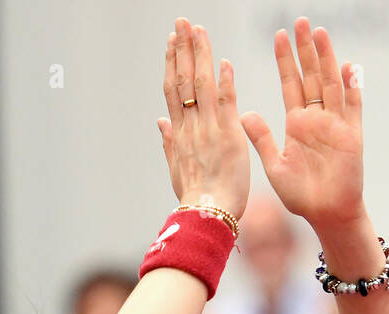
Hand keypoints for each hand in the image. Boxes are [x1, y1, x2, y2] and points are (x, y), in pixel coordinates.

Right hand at [157, 19, 249, 221]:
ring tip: (199, 30)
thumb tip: (160, 121)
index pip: (173, 90)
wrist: (206, 215)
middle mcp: (191, 127)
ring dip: (200, 55)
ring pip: (202, 86)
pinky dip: (224, 83)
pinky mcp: (228, 137)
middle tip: (182, 23)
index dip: (172, 63)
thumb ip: (169, 142)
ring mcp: (208, 130)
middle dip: (183, 49)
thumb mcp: (177, 169)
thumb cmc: (195, 198)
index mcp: (179, 134)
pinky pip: (225, 104)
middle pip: (184, 80)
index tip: (171, 42)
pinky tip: (224, 62)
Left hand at [241, 18, 363, 232]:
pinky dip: (352, 87)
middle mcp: (317, 119)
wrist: (326, 215)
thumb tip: (243, 113)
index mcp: (296, 124)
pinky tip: (349, 67)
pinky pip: (353, 107)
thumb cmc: (301, 195)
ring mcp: (336, 125)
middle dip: (306, 50)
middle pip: (311, 76)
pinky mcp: (352, 136)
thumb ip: (262, 138)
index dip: (285, 60)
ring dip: (326, 59)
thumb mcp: (275, 165)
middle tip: (300, 22)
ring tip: (319, 34)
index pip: (290, 84)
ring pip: (330, 84)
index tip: (279, 36)